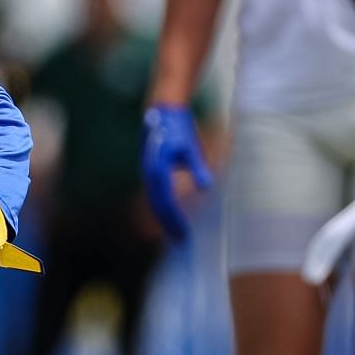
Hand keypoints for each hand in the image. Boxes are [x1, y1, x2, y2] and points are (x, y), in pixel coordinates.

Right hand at [141, 104, 213, 241]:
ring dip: (166, 218)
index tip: (184, 234)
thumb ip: (197, 167)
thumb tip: (206, 187)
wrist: (161, 113)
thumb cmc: (178, 128)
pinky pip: (157, 195)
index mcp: (157, 171)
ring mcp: (148, 173)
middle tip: (181, 241)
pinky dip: (165, 207)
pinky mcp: (151, 172)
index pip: (166, 203)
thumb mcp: (189, 147)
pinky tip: (173, 215)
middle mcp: (149, 174)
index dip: (175, 220)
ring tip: (177, 233)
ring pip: (156, 202)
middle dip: (169, 224)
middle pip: (158, 207)